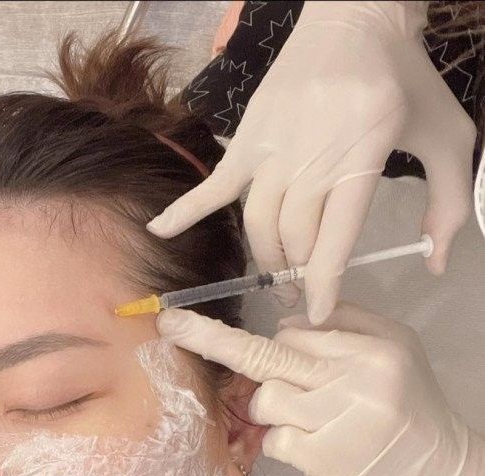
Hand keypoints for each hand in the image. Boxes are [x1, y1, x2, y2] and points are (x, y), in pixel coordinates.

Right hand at [148, 1, 475, 324]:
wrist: (355, 19)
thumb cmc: (404, 82)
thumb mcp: (449, 137)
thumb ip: (450, 202)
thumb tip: (436, 262)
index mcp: (360, 160)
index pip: (334, 240)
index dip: (324, 284)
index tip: (318, 313)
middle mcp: (310, 161)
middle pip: (293, 238)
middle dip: (297, 275)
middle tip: (300, 294)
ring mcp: (272, 151)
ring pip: (258, 224)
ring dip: (265, 258)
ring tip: (274, 278)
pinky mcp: (247, 141)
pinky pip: (214, 184)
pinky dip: (185, 209)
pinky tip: (159, 229)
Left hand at [156, 301, 484, 475]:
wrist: (443, 470)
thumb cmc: (410, 402)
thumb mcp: (393, 346)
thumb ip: (342, 324)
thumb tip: (284, 324)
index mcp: (372, 348)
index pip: (293, 333)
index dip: (261, 338)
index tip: (193, 319)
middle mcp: (355, 381)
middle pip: (266, 356)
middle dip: (210, 339)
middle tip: (169, 324)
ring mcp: (339, 424)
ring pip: (266, 400)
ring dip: (275, 408)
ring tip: (316, 417)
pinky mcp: (326, 463)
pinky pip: (276, 440)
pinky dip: (287, 441)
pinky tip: (321, 445)